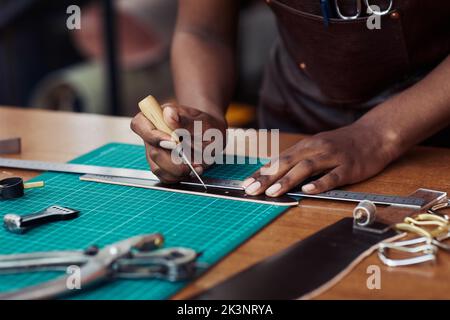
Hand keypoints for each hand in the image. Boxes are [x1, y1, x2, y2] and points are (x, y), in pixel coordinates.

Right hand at [131, 103, 226, 182]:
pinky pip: (165, 177)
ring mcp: (156, 152)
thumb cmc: (204, 125)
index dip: (153, 135)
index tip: (173, 142)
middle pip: (152, 152)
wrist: (211, 135)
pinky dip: (180, 177)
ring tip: (195, 166)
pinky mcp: (162, 166)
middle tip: (189, 161)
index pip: (140, 124)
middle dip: (172, 160)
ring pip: (157, 168)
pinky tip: (192, 170)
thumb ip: (184, 119)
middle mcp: (153, 136)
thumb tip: (168, 114)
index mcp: (157, 117)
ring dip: (178, 171)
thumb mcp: (200, 120)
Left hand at [242, 122, 397, 196]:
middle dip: (267, 177)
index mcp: (306, 146)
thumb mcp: (317, 147)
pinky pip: (333, 176)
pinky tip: (308, 190)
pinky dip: (320, 183)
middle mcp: (316, 149)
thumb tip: (276, 173)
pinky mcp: (349, 167)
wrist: (374, 134)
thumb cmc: (342, 144)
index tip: (246, 183)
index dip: (262, 172)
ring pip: (306, 168)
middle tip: (251, 189)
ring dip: (288, 180)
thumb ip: (298, 159)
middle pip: (287, 163)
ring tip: (273, 192)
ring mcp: (333, 157)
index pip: (279, 160)